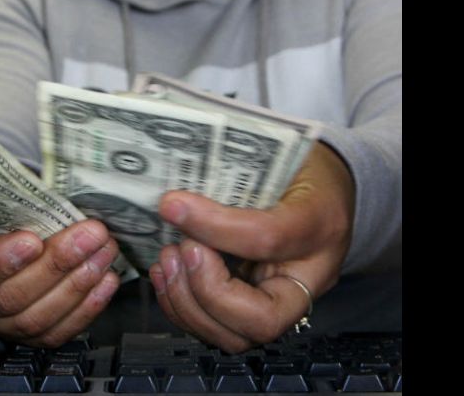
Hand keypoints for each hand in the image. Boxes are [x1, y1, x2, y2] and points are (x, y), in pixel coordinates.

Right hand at [0, 219, 119, 346]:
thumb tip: (21, 163)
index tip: (31, 239)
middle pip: (10, 300)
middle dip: (57, 265)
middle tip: (91, 233)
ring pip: (36, 319)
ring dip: (78, 284)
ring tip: (104, 250)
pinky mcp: (27, 334)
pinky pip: (57, 332)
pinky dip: (86, 307)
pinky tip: (105, 280)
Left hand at [148, 142, 354, 352]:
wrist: (323, 185)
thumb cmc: (299, 166)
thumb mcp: (279, 153)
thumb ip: (235, 169)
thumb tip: (175, 192)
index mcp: (320, 224)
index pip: (269, 239)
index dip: (214, 227)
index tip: (173, 205)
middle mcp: (308, 275)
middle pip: (262, 319)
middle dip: (206, 290)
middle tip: (178, 247)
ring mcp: (285, 300)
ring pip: (237, 336)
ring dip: (188, 303)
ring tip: (167, 258)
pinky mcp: (256, 307)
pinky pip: (219, 330)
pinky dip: (182, 308)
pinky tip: (166, 274)